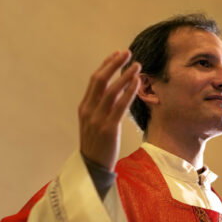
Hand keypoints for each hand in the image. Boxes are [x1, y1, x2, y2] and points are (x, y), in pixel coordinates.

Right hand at [78, 50, 140, 170]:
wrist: (92, 168)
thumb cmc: (96, 146)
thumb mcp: (92, 124)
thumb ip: (98, 108)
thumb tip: (112, 93)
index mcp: (84, 108)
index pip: (94, 81)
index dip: (106, 65)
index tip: (117, 54)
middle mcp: (89, 111)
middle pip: (100, 80)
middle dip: (113, 64)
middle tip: (127, 53)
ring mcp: (97, 119)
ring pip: (111, 91)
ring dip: (124, 75)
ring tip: (137, 66)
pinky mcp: (108, 129)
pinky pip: (119, 106)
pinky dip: (128, 91)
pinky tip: (136, 82)